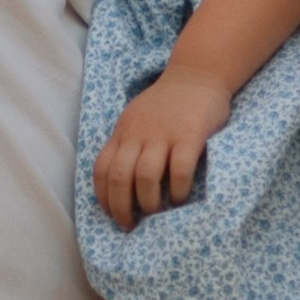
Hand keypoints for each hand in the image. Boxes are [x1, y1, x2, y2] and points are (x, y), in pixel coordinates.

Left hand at [92, 71, 233, 228]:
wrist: (197, 74)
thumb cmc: (167, 104)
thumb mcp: (136, 119)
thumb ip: (127, 144)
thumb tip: (118, 183)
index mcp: (123, 132)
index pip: (102, 169)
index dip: (103, 197)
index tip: (112, 215)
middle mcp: (138, 133)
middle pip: (119, 177)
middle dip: (121, 207)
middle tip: (130, 225)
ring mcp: (164, 134)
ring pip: (146, 177)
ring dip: (149, 202)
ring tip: (156, 214)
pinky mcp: (190, 135)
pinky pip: (180, 170)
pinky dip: (178, 190)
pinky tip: (180, 199)